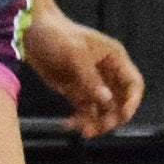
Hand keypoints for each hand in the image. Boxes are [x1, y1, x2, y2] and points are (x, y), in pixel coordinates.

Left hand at [22, 5, 144, 137]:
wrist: (30, 33)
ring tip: (81, 130)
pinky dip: (79, 120)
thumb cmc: (56, 35)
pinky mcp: (76, 92)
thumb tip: (106, 99)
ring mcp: (91, 84)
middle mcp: (107, 74)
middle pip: (119, 102)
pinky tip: (68, 124)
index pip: (133, 83)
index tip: (123, 115)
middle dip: (112, 117)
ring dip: (95, 123)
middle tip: (99, 127)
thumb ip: (90, 78)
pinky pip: (84, 111)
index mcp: (114, 59)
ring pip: (102, 111)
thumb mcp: (75, 54)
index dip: (132, 101)